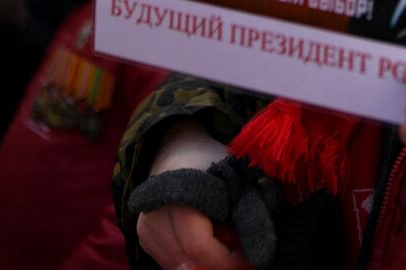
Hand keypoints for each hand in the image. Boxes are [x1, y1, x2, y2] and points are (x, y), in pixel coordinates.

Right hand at [135, 122, 249, 269]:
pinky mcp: (144, 235)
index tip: (254, 262)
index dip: (229, 262)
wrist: (179, 147)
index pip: (200, 247)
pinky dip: (193, 261)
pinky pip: (170, 262)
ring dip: (206, 264)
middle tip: (244, 257)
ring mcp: (146, 226)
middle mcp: (156, 213)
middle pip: (188, 263)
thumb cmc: (214, 160)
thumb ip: (251, 206)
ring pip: (179, 267)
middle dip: (220, 266)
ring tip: (228, 244)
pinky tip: (210, 243)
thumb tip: (261, 246)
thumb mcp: (238, 176)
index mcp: (181, 195)